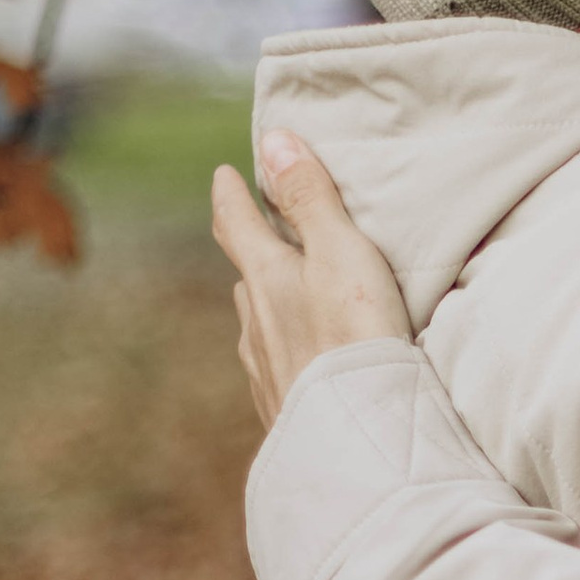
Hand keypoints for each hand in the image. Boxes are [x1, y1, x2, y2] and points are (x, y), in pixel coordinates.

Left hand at [210, 132, 411, 431]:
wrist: (356, 438)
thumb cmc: (354, 338)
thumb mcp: (340, 252)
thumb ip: (310, 198)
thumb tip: (273, 141)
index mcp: (266, 278)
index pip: (237, 224)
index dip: (230, 194)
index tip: (223, 174)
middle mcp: (256, 324)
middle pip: (245, 277)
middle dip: (249, 251)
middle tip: (254, 232)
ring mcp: (266, 370)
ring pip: (257, 326)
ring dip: (265, 305)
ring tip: (280, 298)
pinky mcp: (284, 410)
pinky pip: (275, 368)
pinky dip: (283, 351)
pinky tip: (297, 364)